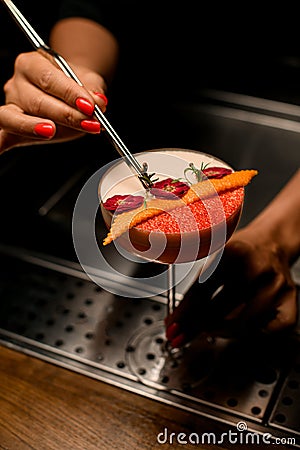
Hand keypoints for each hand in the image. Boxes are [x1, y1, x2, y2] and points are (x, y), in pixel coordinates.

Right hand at [0, 51, 107, 153]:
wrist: (69, 91)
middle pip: (36, 101)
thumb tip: (99, 102)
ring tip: (52, 130)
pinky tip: (0, 151)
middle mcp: (17, 83)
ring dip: (33, 127)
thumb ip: (93, 90)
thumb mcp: (88, 82)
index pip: (49, 78)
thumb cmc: (73, 86)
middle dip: (64, 115)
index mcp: (32, 64)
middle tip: (88, 123)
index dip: (70, 94)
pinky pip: (1, 137)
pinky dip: (0, 144)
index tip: (90, 106)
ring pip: (13, 117)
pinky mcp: (10, 128)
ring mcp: (11, 106)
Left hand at [165, 225, 297, 347]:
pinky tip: (233, 328)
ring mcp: (277, 287)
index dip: (185, 312)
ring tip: (206, 329)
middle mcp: (259, 269)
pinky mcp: (290, 302)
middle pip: (221, 308)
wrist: (271, 243)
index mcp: (235, 252)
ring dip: (219, 331)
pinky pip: (266, 330)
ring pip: (242, 324)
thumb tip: (176, 319)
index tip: (172, 326)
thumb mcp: (214, 256)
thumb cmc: (239, 252)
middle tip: (181, 335)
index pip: (204, 289)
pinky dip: (246, 333)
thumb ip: (197, 285)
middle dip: (196, 327)